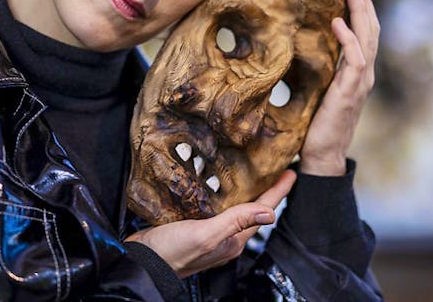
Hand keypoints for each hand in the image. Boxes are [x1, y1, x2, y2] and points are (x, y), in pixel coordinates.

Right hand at [125, 170, 295, 277]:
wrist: (141, 263)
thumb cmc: (171, 253)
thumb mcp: (206, 235)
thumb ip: (235, 222)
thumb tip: (269, 214)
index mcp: (233, 241)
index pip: (263, 212)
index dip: (278, 192)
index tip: (291, 174)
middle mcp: (225, 238)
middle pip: (252, 210)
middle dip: (266, 190)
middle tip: (275, 169)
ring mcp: (210, 234)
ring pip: (234, 209)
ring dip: (245, 192)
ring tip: (252, 173)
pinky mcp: (194, 228)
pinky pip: (215, 209)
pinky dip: (222, 195)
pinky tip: (217, 185)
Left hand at [300, 0, 379, 175]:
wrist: (321, 156)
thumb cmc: (315, 124)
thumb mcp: (317, 88)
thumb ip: (318, 67)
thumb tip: (296, 44)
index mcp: (356, 70)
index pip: (363, 31)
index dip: (358, 7)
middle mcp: (363, 73)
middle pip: (369, 28)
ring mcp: (360, 82)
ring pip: (367, 38)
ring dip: (359, 10)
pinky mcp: (350, 92)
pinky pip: (354, 60)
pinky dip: (349, 39)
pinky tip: (338, 22)